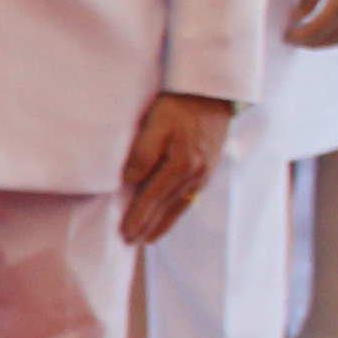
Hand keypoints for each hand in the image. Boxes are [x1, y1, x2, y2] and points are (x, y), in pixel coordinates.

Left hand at [117, 89, 232, 248]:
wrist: (212, 93)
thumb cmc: (179, 105)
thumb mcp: (155, 124)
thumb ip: (142, 154)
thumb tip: (128, 182)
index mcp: (181, 165)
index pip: (153, 199)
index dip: (138, 218)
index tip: (125, 235)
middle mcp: (195, 174)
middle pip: (167, 207)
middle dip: (149, 227)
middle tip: (131, 243)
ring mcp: (204, 172)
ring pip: (180, 205)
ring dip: (164, 223)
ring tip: (149, 238)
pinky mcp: (207, 168)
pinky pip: (190, 197)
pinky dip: (178, 211)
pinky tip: (170, 215)